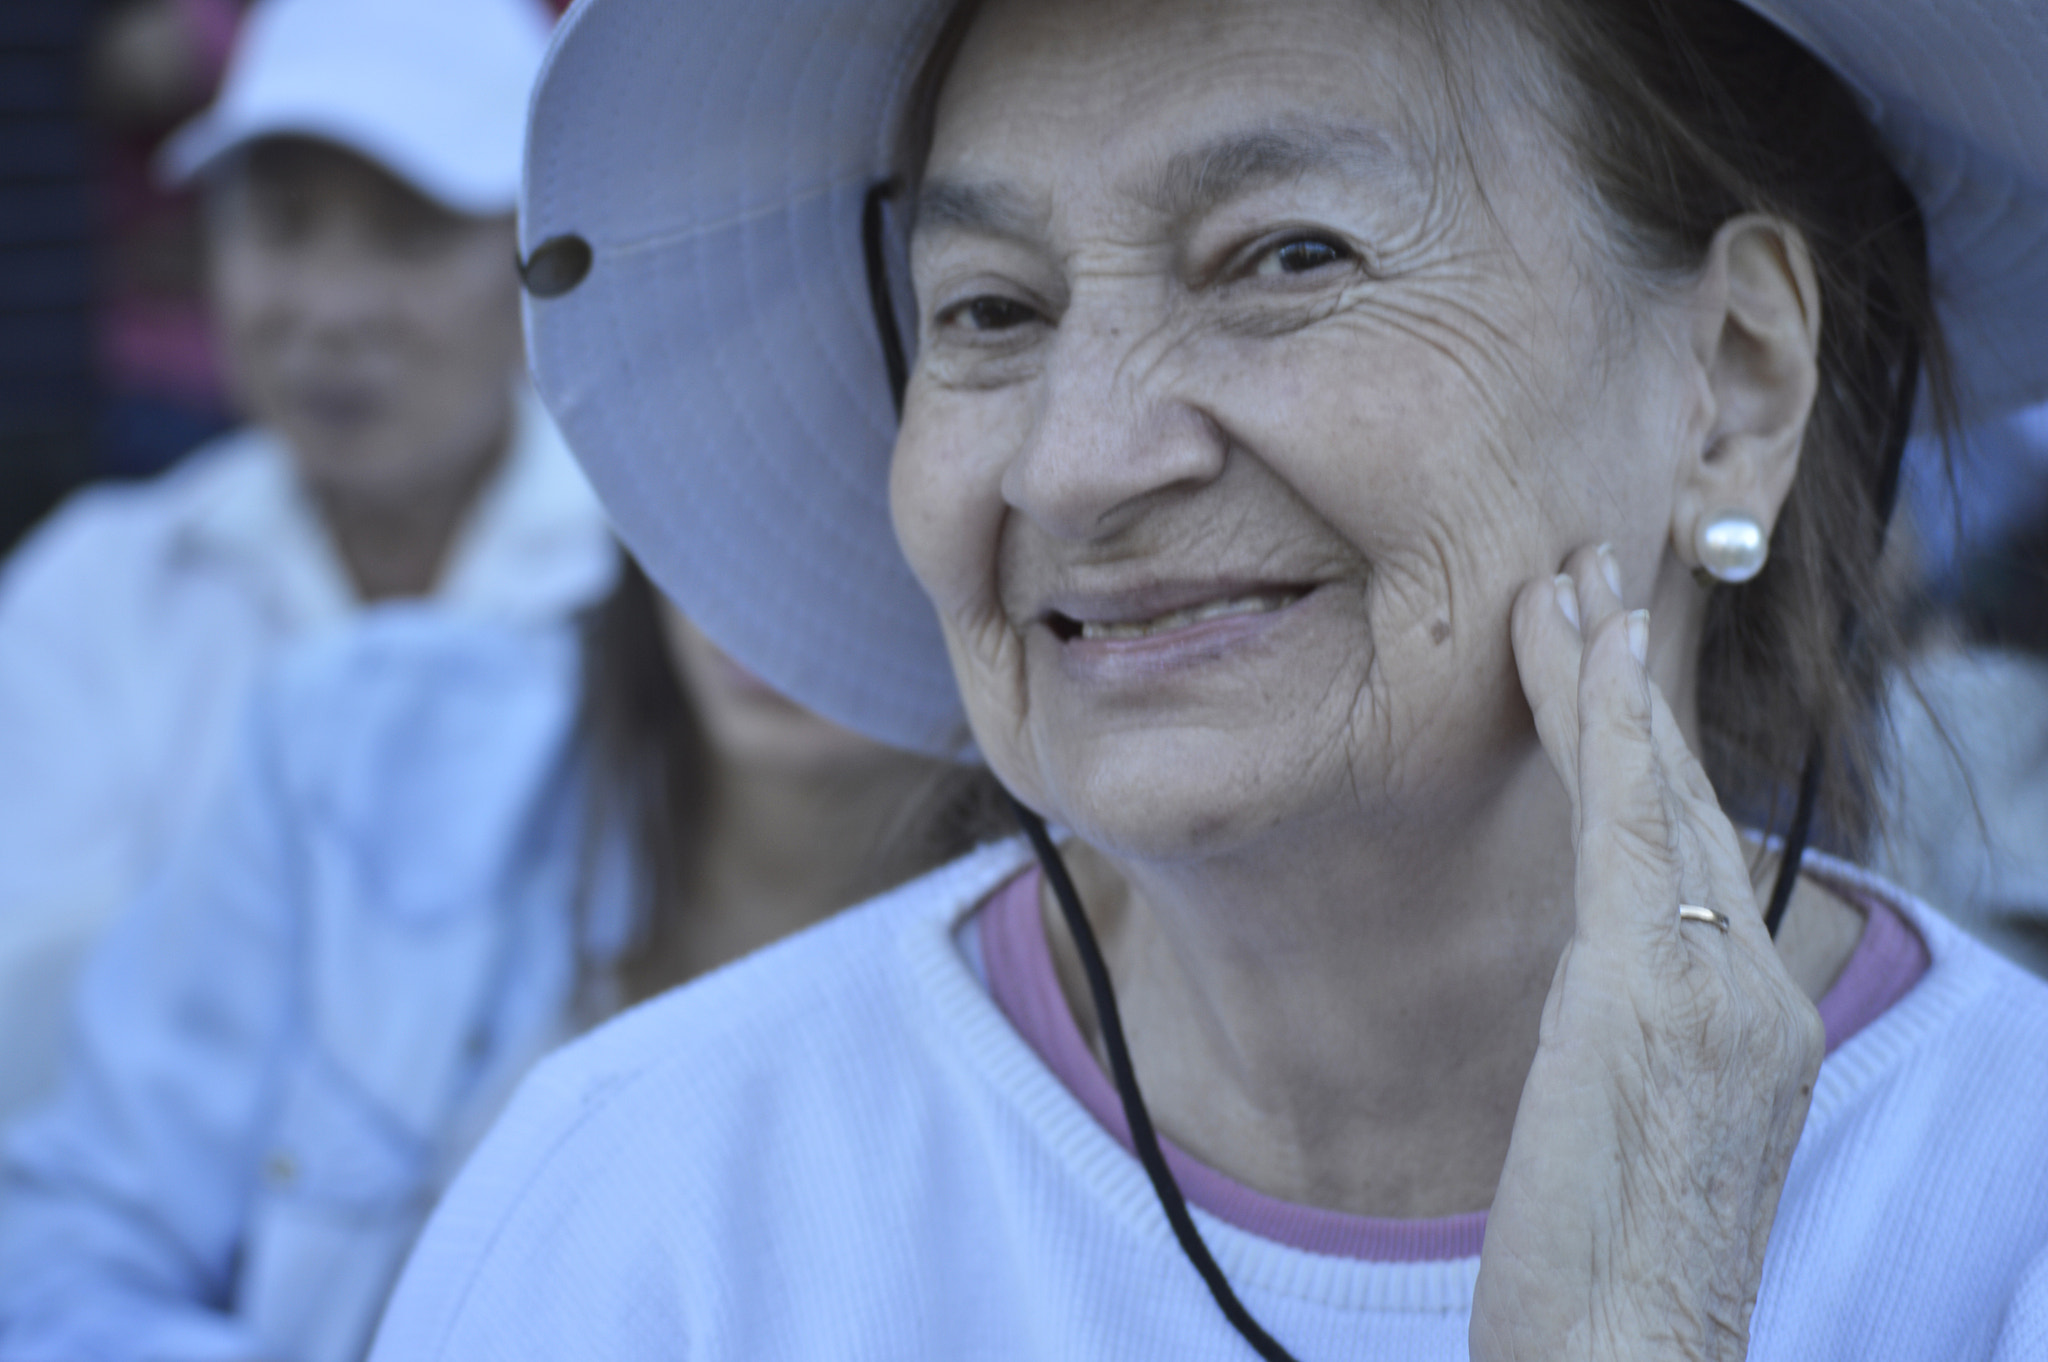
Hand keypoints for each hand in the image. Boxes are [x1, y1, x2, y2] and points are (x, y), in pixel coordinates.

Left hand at [1470, 544, 1823, 1361]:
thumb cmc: (1605, 1275)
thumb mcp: (1616, 1124)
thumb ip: (1622, 1024)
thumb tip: (1590, 970)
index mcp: (1747, 1018)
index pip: (1690, 844)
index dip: (1648, 741)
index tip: (1606, 650)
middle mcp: (1752, 990)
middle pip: (1683, 798)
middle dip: (1631, 680)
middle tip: (1587, 571)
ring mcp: (1719, 990)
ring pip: (1660, 795)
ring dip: (1608, 675)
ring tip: (1567, 577)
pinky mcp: (1659, 998)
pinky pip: (1633, 831)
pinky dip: (1611, 729)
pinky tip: (1586, 649)